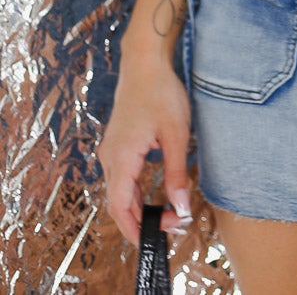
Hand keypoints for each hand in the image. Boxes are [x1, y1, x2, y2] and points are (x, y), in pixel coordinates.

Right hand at [96, 49, 192, 245]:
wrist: (144, 63)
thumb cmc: (161, 93)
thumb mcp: (176, 134)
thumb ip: (176, 173)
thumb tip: (182, 207)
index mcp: (121, 158)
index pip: (120, 208)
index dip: (136, 229)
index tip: (158, 238)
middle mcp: (110, 157)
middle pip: (118, 204)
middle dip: (141, 221)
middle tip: (172, 225)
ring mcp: (111, 151)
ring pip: (119, 192)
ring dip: (138, 208)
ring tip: (166, 215)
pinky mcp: (117, 145)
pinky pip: (121, 178)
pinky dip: (135, 193)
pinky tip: (151, 196)